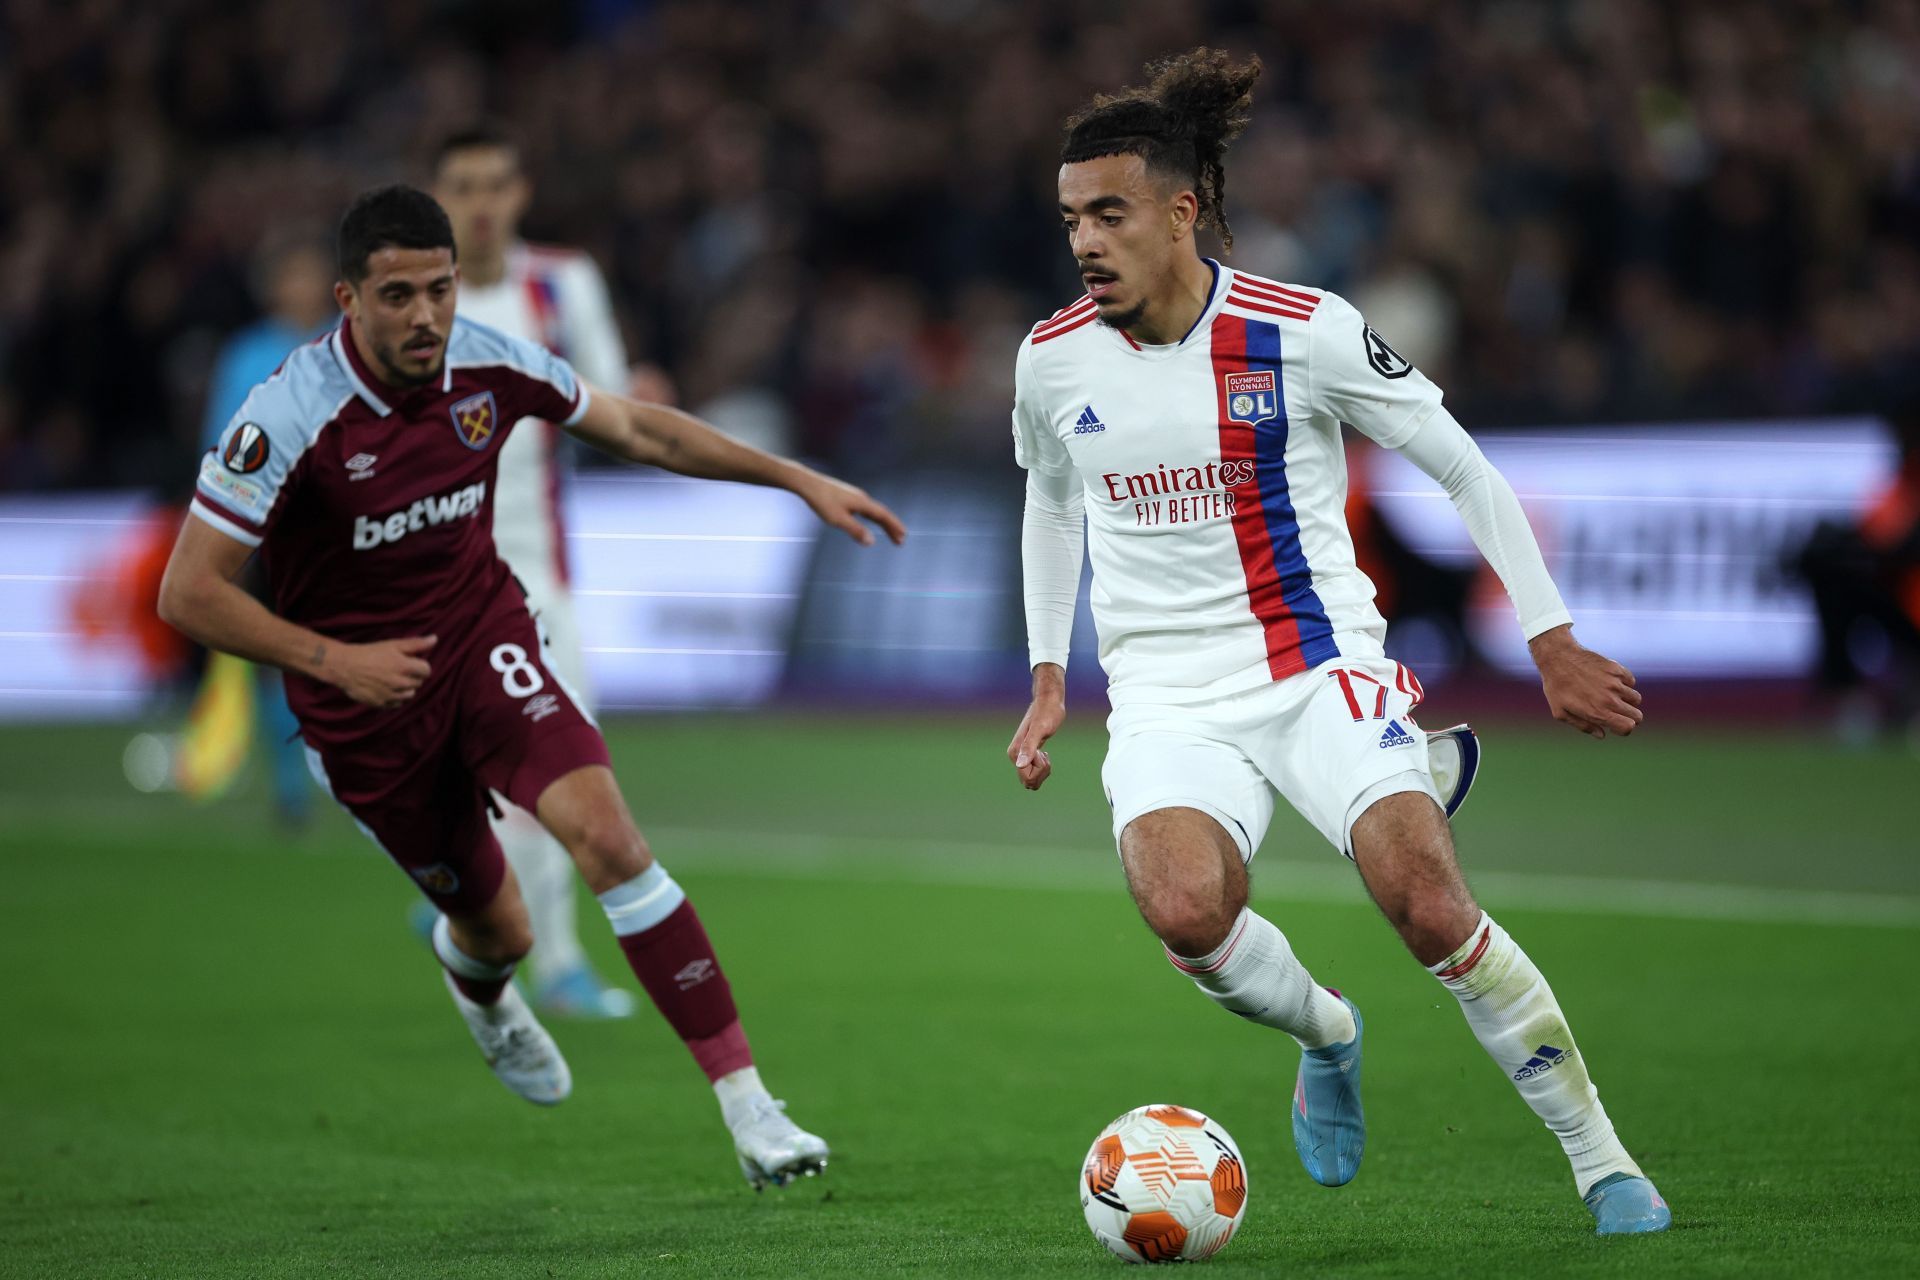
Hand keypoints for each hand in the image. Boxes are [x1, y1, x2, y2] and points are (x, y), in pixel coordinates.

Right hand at [325, 635, 437, 707]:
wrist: (343, 666)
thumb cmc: (369, 653)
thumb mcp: (392, 644)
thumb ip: (415, 644)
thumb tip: (435, 639)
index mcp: (404, 667)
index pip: (427, 671)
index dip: (420, 665)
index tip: (411, 662)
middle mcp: (400, 683)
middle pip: (419, 683)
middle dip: (412, 676)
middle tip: (398, 669)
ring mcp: (391, 695)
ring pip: (410, 694)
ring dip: (405, 688)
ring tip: (392, 679)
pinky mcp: (382, 704)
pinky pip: (397, 703)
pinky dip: (395, 697)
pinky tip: (386, 688)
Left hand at [794, 471, 906, 546]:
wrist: (808, 483)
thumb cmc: (822, 501)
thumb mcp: (838, 519)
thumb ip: (855, 530)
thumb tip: (871, 541)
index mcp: (862, 502)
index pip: (883, 515)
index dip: (894, 526)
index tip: (903, 536)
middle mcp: (861, 497)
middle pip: (881, 513)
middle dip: (891, 527)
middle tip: (901, 539)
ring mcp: (854, 496)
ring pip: (873, 511)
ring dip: (883, 522)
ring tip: (890, 532)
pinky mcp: (847, 496)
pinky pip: (865, 509)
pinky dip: (872, 518)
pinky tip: (869, 521)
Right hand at [1007, 664, 1066, 789]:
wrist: (1048, 700)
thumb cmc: (1047, 713)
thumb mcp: (1040, 730)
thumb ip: (1029, 747)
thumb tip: (1019, 765)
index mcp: (1015, 753)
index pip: (1028, 778)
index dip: (1040, 769)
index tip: (1043, 752)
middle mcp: (1014, 755)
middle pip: (1030, 780)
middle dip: (1042, 770)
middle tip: (1045, 752)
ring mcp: (1020, 755)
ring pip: (1033, 777)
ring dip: (1044, 768)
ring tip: (1045, 751)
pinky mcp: (1027, 754)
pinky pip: (1034, 771)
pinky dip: (1044, 765)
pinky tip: (1044, 752)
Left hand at [1529, 625, 1641, 738]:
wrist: (1557, 657)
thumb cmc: (1556, 687)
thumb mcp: (1561, 712)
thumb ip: (1583, 726)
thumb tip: (1602, 734)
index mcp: (1597, 712)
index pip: (1628, 727)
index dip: (1624, 729)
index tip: (1615, 724)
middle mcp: (1609, 699)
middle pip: (1637, 716)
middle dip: (1629, 717)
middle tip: (1617, 712)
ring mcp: (1614, 683)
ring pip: (1636, 698)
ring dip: (1627, 700)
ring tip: (1611, 696)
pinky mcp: (1616, 669)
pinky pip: (1631, 681)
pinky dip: (1625, 684)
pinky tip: (1610, 682)